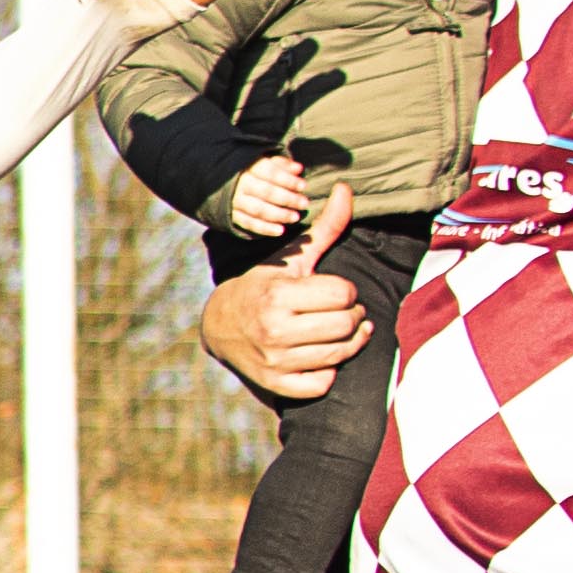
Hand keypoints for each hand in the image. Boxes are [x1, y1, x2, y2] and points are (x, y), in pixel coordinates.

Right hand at [201, 182, 365, 398]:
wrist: (220, 327)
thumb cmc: (264, 287)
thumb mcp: (290, 259)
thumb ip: (324, 228)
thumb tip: (345, 188)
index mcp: (277, 296)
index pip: (344, 294)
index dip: (345, 291)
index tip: (333, 291)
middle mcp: (274, 330)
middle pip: (347, 324)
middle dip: (352, 315)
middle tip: (340, 311)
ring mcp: (275, 360)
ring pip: (341, 353)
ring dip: (349, 341)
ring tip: (341, 329)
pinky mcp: (277, 384)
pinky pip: (324, 382)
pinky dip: (328, 371)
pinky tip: (321, 356)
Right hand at [220, 153, 314, 240]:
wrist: (219, 182)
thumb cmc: (250, 171)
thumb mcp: (263, 161)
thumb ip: (281, 164)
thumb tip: (298, 169)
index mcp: (247, 167)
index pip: (271, 173)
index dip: (288, 180)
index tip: (303, 186)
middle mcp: (239, 184)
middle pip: (266, 192)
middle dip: (288, 198)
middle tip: (304, 203)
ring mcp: (233, 201)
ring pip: (258, 209)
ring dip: (279, 215)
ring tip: (295, 217)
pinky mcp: (230, 215)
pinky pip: (248, 223)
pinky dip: (265, 228)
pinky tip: (280, 231)